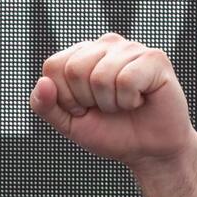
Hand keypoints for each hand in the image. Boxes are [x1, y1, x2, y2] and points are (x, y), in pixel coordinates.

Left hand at [30, 33, 196, 169]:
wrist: (147, 151)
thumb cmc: (110, 134)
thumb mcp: (69, 125)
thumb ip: (46, 107)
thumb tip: (42, 83)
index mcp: (82, 55)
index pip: (53, 67)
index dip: (65, 98)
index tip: (83, 109)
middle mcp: (105, 45)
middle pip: (74, 69)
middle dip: (87, 101)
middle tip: (106, 108)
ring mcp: (130, 48)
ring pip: (101, 77)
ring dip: (111, 104)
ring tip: (123, 105)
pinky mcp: (154, 58)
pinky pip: (127, 80)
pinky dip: (130, 101)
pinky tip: (140, 100)